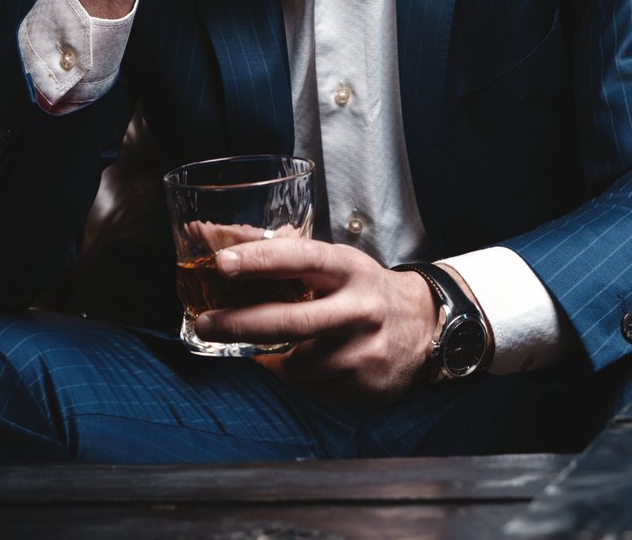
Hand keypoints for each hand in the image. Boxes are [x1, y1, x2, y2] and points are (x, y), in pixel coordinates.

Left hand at [193, 237, 440, 404]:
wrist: (425, 326)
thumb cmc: (364, 289)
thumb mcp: (337, 263)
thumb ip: (287, 259)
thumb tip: (220, 242)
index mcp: (349, 269)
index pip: (301, 258)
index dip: (260, 259)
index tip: (223, 263)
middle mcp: (359, 308)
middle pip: (291, 321)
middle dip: (240, 324)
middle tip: (206, 324)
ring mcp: (364, 350)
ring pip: (297, 364)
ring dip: (276, 359)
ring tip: (279, 348)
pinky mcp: (365, 384)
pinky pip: (312, 388)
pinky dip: (300, 377)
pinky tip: (312, 363)